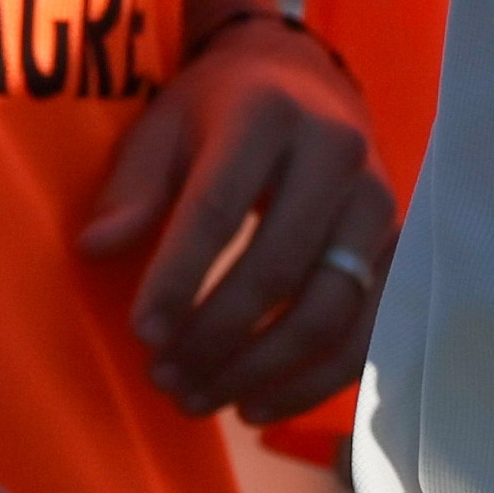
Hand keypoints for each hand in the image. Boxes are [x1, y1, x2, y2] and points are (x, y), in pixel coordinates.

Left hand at [81, 13, 392, 422]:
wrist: (305, 86)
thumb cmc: (218, 113)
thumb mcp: (163, 127)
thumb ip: (133, 187)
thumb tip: (96, 248)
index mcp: (267, 116)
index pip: (220, 209)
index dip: (180, 278)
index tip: (143, 335)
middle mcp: (336, 155)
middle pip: (279, 267)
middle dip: (216, 335)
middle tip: (162, 379)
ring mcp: (377, 203)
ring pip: (330, 309)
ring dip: (262, 369)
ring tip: (199, 399)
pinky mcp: (398, 246)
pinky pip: (367, 330)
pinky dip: (314, 381)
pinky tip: (256, 406)